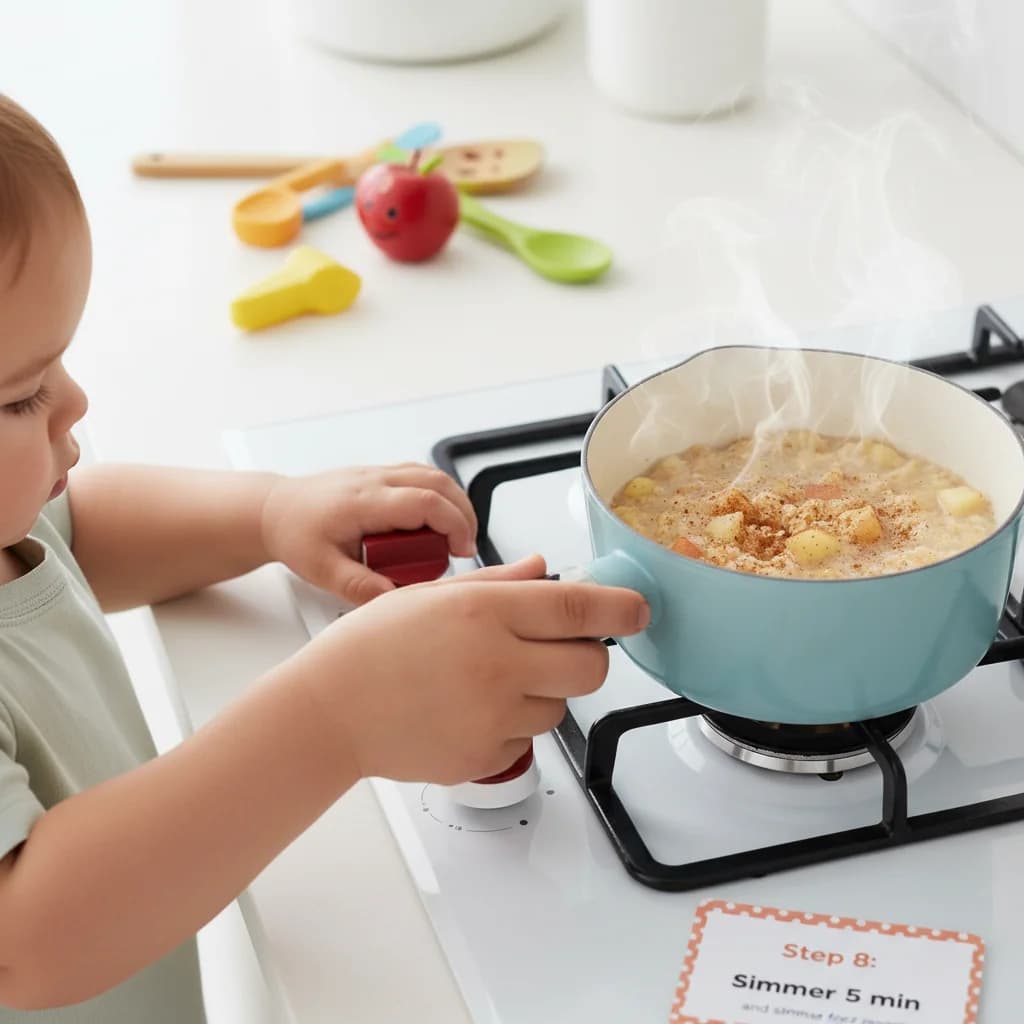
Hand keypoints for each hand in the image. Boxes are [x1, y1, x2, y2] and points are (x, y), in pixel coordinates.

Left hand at [259, 464, 476, 604]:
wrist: (274, 510)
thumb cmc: (295, 534)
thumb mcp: (321, 570)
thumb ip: (358, 586)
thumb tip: (393, 597)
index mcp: (364, 501)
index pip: (425, 502)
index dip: (454, 524)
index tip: (460, 550)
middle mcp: (374, 480)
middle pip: (438, 482)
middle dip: (463, 514)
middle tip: (464, 546)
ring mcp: (377, 473)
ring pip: (432, 473)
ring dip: (454, 502)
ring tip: (455, 536)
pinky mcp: (379, 474)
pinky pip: (420, 475)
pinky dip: (439, 494)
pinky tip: (436, 520)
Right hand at [287, 555, 650, 784]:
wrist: (330, 710)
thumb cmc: (373, 646)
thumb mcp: (433, 595)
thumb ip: (499, 584)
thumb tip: (545, 570)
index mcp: (484, 614)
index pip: (576, 610)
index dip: (619, 608)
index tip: (640, 609)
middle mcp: (496, 665)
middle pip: (590, 668)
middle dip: (588, 657)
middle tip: (561, 649)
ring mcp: (492, 717)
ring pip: (559, 706)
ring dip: (542, 691)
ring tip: (487, 681)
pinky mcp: (485, 757)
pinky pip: (524, 739)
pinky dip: (509, 724)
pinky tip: (466, 709)